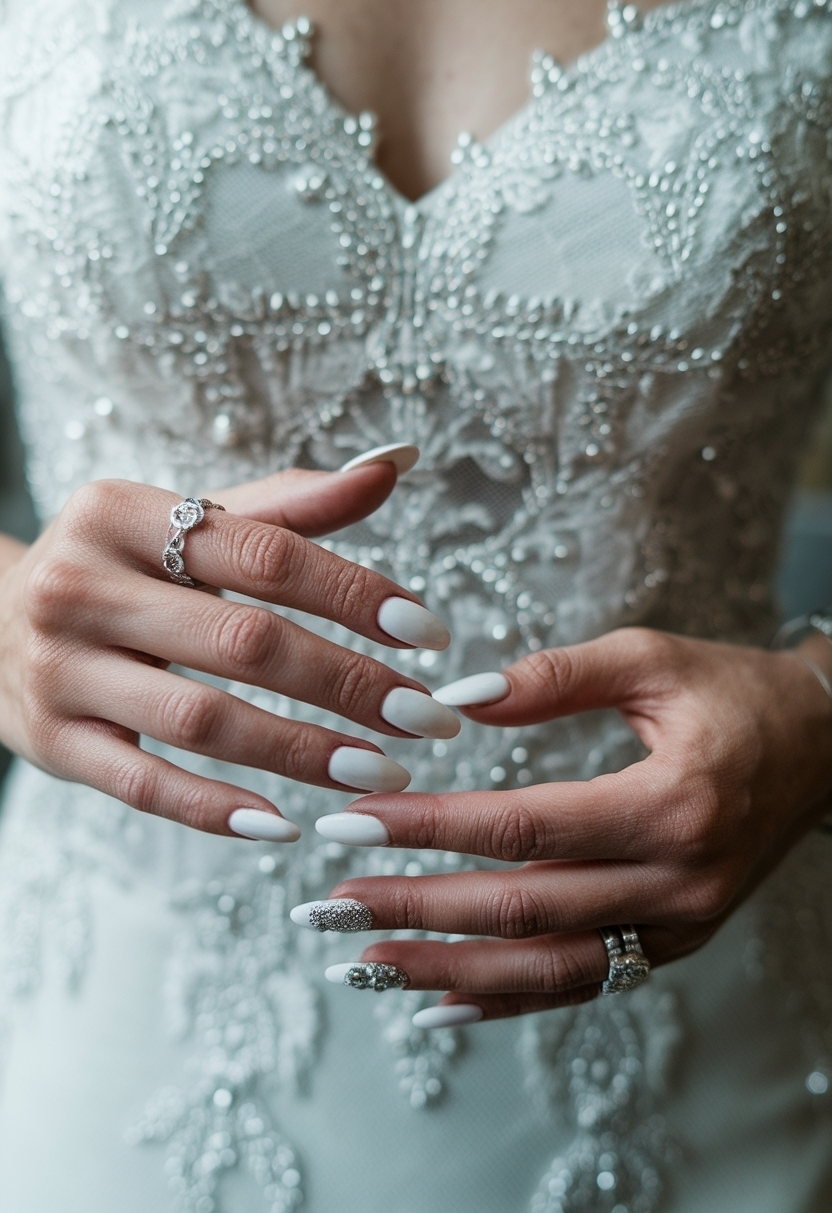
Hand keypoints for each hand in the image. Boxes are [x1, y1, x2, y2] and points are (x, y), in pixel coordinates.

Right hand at [0, 464, 456, 838]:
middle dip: (350, 684)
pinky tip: (287, 825)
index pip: (265, 554)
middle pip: (243, 641)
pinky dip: (217, 810)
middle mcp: (80, 586)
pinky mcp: (52, 743)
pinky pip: (143, 786)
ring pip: (201, 721)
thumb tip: (394, 463)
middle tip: (427, 719)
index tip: (430, 635)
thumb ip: (293, 506)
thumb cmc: (125, 568)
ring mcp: (59, 670)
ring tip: (383, 772)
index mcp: (120, 512)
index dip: (357, 596)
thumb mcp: (188, 522)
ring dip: (302, 752)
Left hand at [312, 628, 831, 1020]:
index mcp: (670, 804)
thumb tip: (459, 697)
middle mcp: (676, 882)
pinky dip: (506, 1002)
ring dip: (445, 970)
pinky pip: (582, 987)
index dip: (429, 828)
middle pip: (521, 909)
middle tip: (328, 907)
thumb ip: (554, 677)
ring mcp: (677, 927)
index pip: (523, 826)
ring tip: (362, 965)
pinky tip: (438, 1005)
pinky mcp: (673, 945)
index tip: (351, 823)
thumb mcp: (651, 659)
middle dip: (415, 909)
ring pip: (545, 968)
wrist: (823, 749)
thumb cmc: (734, 695)